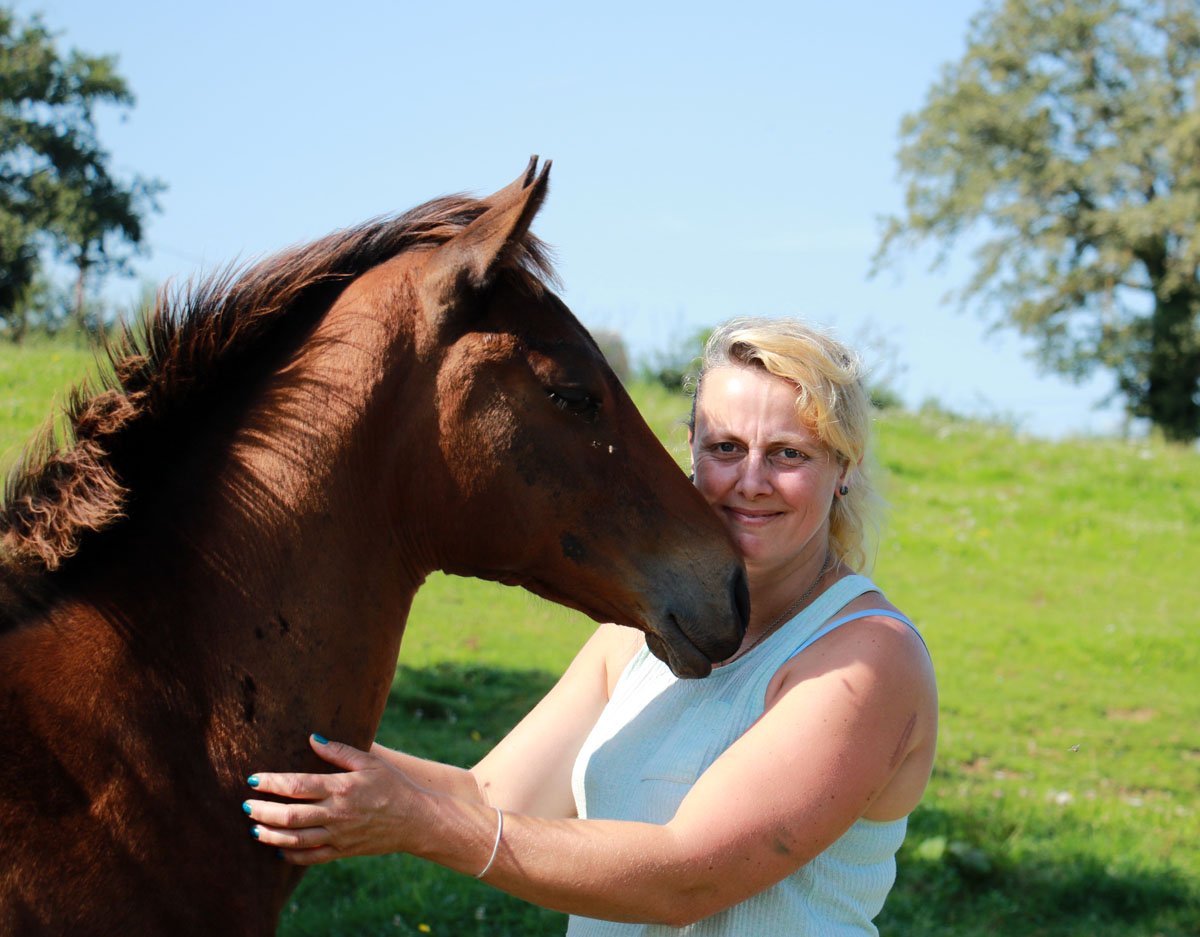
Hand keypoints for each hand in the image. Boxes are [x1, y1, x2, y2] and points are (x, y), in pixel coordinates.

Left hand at [243, 734, 422, 864]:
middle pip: (290, 815)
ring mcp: (338, 836)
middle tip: (245, 805)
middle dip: (262, 810)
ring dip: (270, 835)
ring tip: (253, 828)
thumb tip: (312, 739)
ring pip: (295, 840)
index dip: (271, 782)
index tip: (253, 778)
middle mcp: (337, 814)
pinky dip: (291, 855)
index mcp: (342, 788)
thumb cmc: (392, 785)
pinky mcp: (342, 851)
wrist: (415, 820)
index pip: (298, 785)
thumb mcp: (370, 762)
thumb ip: (339, 751)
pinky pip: (311, 857)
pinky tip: (279, 849)